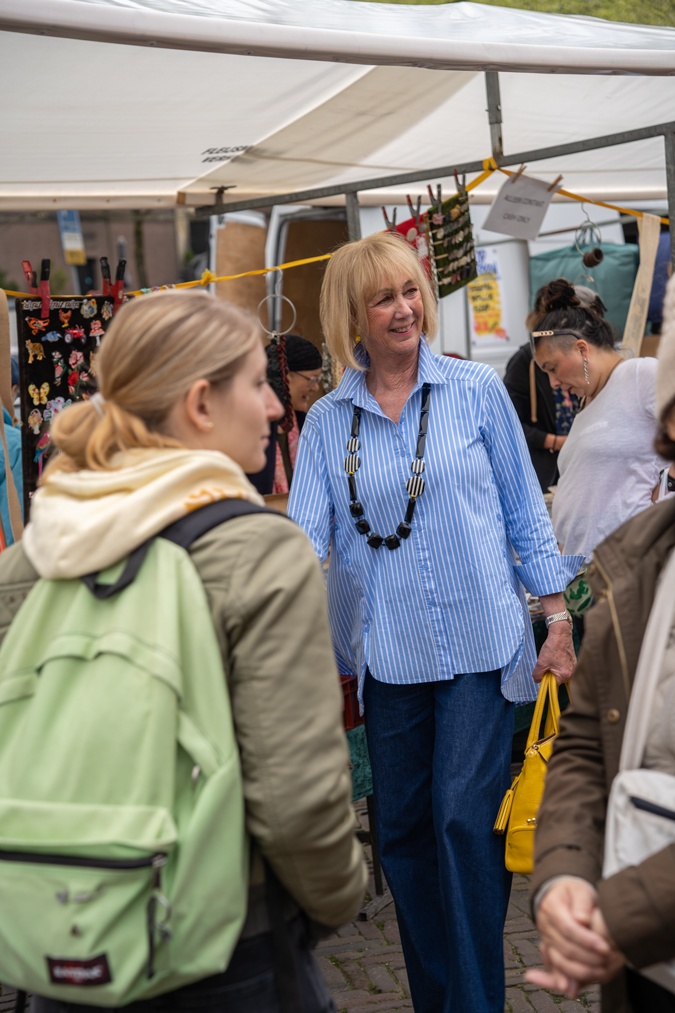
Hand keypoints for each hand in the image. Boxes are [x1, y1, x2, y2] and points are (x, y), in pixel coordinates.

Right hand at [525, 879, 620, 997]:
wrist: (558, 894)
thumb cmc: (573, 892)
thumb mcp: (580, 890)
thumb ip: (582, 903)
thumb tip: (582, 921)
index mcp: (552, 907)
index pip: (569, 928)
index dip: (587, 940)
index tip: (606, 947)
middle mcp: (545, 924)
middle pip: (565, 948)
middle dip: (588, 958)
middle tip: (609, 961)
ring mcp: (545, 938)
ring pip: (560, 961)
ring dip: (581, 971)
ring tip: (601, 972)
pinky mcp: (549, 950)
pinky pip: (554, 968)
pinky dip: (562, 979)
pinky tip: (572, 989)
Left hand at [532, 622, 575, 684]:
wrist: (560, 634)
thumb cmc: (552, 648)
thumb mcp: (541, 663)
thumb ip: (537, 675)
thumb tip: (537, 680)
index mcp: (565, 675)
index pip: (553, 684)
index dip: (546, 679)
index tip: (542, 673)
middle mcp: (572, 673)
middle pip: (557, 679)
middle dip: (550, 673)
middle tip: (546, 663)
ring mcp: (574, 667)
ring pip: (560, 672)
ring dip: (553, 668)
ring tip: (550, 658)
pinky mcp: (573, 661)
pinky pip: (564, 666)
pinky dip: (558, 663)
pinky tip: (555, 655)